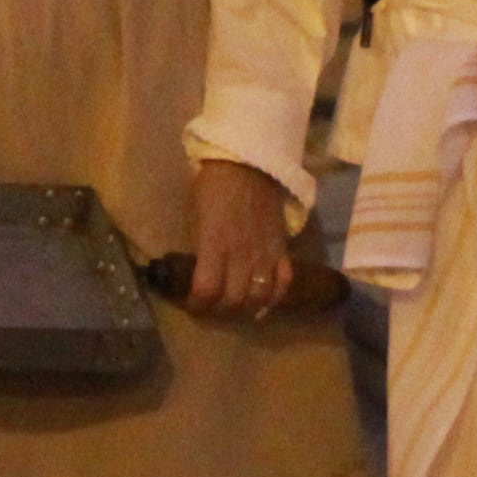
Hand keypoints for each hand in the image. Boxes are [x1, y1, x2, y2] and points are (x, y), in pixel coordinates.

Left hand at [180, 157, 296, 319]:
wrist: (247, 166)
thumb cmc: (212, 190)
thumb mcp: (194, 219)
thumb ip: (198, 249)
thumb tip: (195, 274)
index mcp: (214, 244)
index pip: (207, 290)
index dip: (197, 304)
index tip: (192, 305)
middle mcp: (241, 255)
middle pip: (233, 300)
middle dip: (219, 310)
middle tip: (212, 307)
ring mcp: (265, 254)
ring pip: (259, 297)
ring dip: (245, 308)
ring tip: (235, 308)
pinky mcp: (283, 249)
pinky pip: (284, 283)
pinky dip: (274, 298)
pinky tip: (263, 305)